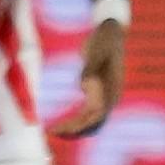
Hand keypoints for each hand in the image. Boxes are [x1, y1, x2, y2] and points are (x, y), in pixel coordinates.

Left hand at [52, 21, 124, 138]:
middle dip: (74, 127)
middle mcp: (111, 94)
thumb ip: (91, 68)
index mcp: (112, 88)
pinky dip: (78, 117)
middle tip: (52, 131)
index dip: (80, 123)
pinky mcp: (100, 90)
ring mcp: (107, 94)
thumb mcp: (95, 51)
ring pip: (92, 117)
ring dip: (75, 125)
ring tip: (56, 130)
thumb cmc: (102, 41)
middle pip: (93, 119)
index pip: (96, 113)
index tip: (62, 127)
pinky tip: (65, 120)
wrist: (111, 33)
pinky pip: (90, 110)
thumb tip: (85, 84)